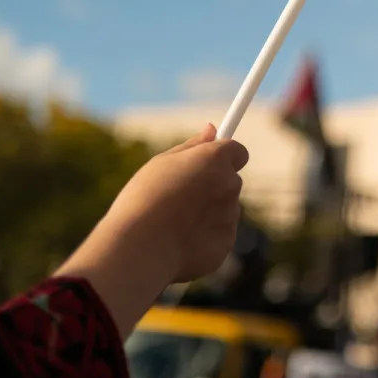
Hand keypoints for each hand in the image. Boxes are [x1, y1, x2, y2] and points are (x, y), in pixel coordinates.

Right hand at [58, 124, 248, 337]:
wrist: (140, 248)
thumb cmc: (144, 200)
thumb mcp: (161, 164)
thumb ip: (192, 147)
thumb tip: (213, 129)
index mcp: (215, 159)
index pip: (237, 151)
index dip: (222, 158)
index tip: (208, 164)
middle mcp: (230, 184)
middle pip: (229, 181)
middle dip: (211, 187)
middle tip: (179, 197)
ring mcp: (230, 215)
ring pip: (224, 210)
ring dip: (207, 213)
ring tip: (173, 223)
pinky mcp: (226, 243)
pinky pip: (219, 235)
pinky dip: (204, 237)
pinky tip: (179, 242)